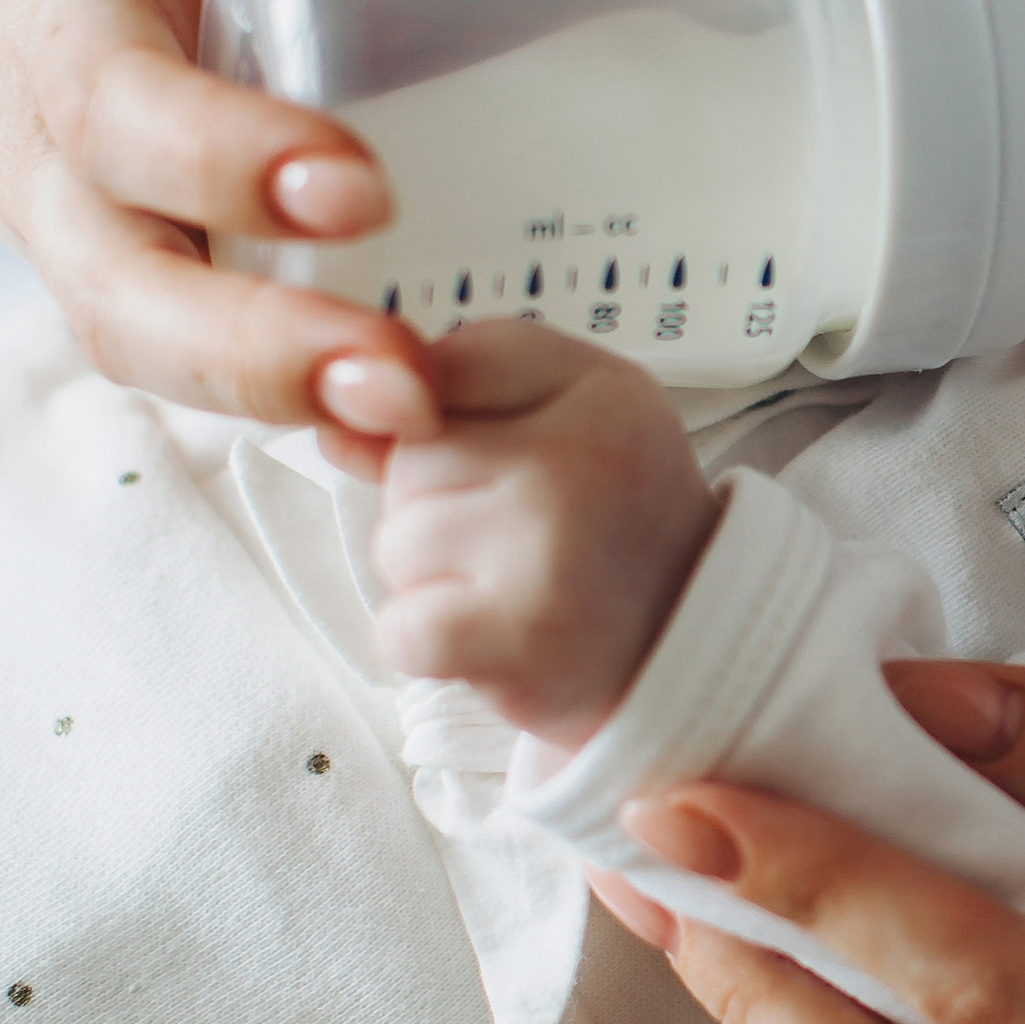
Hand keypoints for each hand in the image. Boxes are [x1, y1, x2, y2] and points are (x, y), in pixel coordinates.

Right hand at [0, 0, 527, 422]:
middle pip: (121, 284)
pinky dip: (283, 406)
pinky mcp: (133, 288)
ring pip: (145, 349)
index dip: (224, 158)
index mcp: (65, 17)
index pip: (121, 105)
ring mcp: (81, 240)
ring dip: (272, 401)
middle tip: (396, 379)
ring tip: (410, 424)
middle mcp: (53, 157)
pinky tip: (401, 427)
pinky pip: (188, 367)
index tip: (358, 189)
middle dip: (253, 347)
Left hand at [342, 321, 720, 744]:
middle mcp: (582, 460)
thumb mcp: (570, 411)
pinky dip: (428, 645)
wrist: (688, 652)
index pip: (441, 371)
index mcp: (603, 389)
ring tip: (514, 588)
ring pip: (397, 543)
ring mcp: (548, 550)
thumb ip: (456, 387)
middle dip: (439, 505)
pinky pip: (398, 628)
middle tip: (523, 540)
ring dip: (434, 578)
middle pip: (410, 462)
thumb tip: (336, 415)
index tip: (510, 461)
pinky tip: (494, 640)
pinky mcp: (516, 639)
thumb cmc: (615, 523)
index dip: (451, 424)